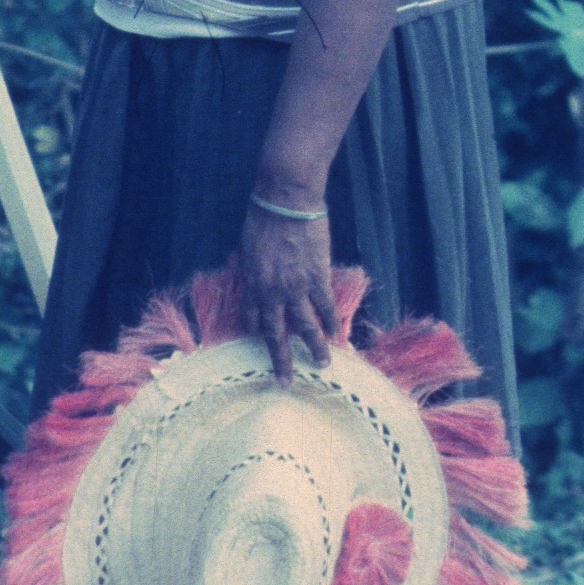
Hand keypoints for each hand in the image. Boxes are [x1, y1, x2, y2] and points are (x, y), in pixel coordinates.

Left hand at [239, 203, 336, 384]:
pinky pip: (325, 306)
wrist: (286, 202)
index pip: (252, 319)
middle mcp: (272, 293)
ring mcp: (296, 287)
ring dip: (314, 348)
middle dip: (281, 360)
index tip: (261, 343)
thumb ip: (252, 268)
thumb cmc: (262, 218)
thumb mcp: (247, 247)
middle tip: (285, 381)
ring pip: (306, 327)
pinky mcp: (317, 277)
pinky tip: (336, 333)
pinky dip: (331, 322)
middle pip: (276, 334)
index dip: (256, 333)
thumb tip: (254, 274)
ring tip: (322, 364)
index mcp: (252, 284)